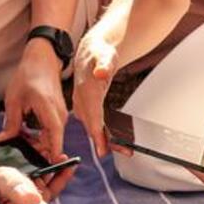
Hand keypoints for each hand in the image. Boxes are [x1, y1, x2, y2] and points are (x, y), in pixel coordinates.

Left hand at [0, 40, 67, 161]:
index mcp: (50, 113)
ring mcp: (59, 117)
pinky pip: (48, 133)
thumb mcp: (14, 100)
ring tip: (16, 145)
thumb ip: (11, 123)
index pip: (55, 142)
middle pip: (51, 145)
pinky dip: (37, 137)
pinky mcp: (56, 116)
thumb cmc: (28, 76)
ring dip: (35, 145)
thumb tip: (3, 141)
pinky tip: (22, 135)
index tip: (38, 171)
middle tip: (16, 159)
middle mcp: (59, 117)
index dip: (48, 159)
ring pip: (49, 140)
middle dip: (36, 154)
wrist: (42, 60)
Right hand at [70, 33, 118, 156]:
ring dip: (104, 139)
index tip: (102, 148)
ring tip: (122, 149)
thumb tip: (101, 73)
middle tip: (121, 152)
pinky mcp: (86, 106)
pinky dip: (101, 132)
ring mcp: (82, 104)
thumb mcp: (105, 55)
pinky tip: (110, 139)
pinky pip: (93, 122)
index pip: (92, 115)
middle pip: (92, 125)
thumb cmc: (99, 53)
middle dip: (103, 141)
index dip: (97, 133)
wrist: (90, 51)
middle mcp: (81, 99)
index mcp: (86, 90)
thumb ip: (104, 64)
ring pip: (92, 125)